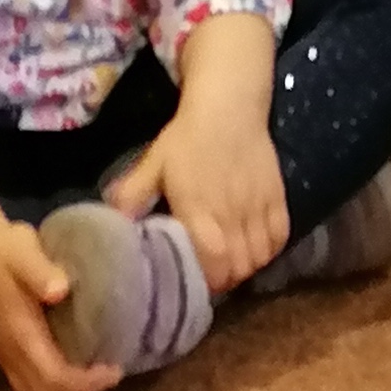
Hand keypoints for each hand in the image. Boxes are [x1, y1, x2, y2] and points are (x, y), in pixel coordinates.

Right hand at [0, 220, 121, 390]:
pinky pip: (29, 382)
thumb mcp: (24, 252)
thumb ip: (41, 272)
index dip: (86, 382)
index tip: (114, 368)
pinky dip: (55, 382)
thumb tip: (60, 290)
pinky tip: (73, 361)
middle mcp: (11, 353)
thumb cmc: (2, 251)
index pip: (54, 378)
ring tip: (94, 370)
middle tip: (109, 371)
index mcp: (20, 335)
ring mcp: (5, 354)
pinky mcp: (5, 349)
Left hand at [106, 97, 289, 291]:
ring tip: (232, 263)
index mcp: (199, 210)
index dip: (207, 283)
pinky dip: (269, 249)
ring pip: (260, 256)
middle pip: (239, 268)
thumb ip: (132, 195)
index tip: (194, 284)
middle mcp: (232, 214)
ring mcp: (258, 206)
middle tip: (211, 275)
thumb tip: (111, 223)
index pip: (213, 264)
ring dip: (247, 266)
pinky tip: (255, 247)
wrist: (229, 106)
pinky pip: (280, 236)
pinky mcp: (278, 196)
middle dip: (225, 280)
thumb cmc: (187, 138)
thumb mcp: (153, 163)